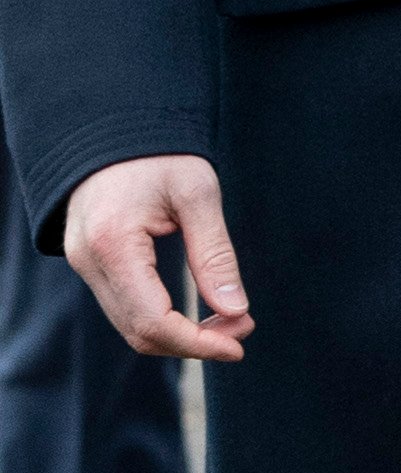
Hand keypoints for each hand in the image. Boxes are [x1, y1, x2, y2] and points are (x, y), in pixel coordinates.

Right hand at [63, 155, 252, 360]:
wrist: (114, 127)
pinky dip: (164, 320)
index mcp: (113, 244)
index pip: (154, 321)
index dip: (198, 343)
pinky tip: (200, 311)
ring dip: (181, 335)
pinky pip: (126, 309)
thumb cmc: (159, 153)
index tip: (239, 344)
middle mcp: (89, 261)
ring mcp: (84, 265)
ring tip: (230, 319)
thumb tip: (236, 312)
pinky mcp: (91, 264)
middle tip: (243, 328)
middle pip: (140, 333)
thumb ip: (215, 254)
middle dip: (195, 342)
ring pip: (131, 327)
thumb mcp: (198, 194)